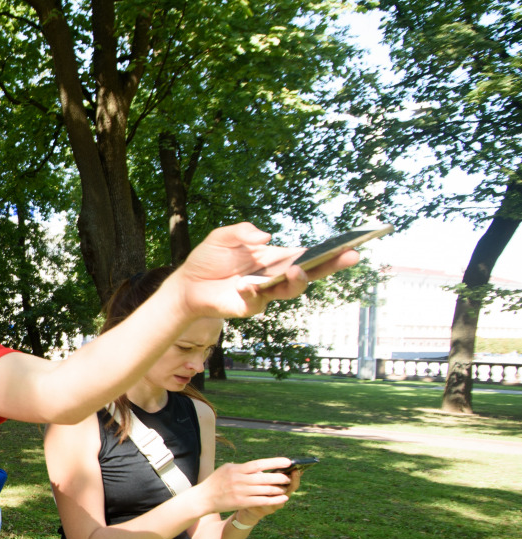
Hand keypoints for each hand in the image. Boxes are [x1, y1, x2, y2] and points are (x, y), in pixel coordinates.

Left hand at [167, 223, 361, 318]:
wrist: (186, 283)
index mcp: (275, 258)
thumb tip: (267, 237)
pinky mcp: (248, 306)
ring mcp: (264, 293)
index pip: (307, 255)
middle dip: (331, 265)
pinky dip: (252, 292)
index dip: (330, 251)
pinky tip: (245, 285)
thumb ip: (243, 232)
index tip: (353, 244)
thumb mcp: (223, 236)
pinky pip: (256, 301)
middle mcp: (275, 276)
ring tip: (297, 270)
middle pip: (310, 273)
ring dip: (296, 281)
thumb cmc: (209, 259)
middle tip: (350, 256)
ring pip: (290, 290)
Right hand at [196, 457, 293, 516]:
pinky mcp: (241, 503)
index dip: (274, 462)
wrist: (204, 498)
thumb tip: (259, 467)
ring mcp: (240, 492)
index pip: (258, 464)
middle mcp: (239, 480)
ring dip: (278, 489)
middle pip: (264, 478)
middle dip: (279, 477)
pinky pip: (262, 501)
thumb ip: (242, 468)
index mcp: (236, 469)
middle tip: (288, 477)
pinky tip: (282, 498)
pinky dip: (274, 499)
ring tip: (285, 488)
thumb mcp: (227, 469)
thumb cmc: (216, 481)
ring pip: (265, 490)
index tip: (287, 461)